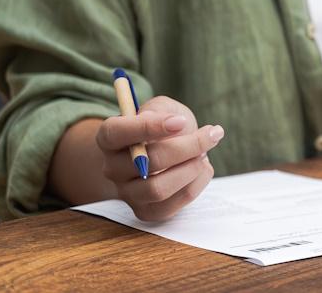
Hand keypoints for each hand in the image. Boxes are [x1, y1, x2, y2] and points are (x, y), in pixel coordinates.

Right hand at [95, 95, 223, 221]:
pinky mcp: (147, 211)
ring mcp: (128, 193)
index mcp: (109, 138)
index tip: (181, 121)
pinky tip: (202, 167)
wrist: (166, 153)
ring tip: (204, 153)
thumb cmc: (164, 128)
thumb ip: (161, 110)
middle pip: (147, 162)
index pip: (116, 133)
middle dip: (188, 146)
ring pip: (158, 188)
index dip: (147, 126)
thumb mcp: (162, 109)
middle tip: (212, 133)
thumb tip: (173, 124)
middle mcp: (112, 169)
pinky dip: (197, 183)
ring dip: (192, 168)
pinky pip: (173, 203)